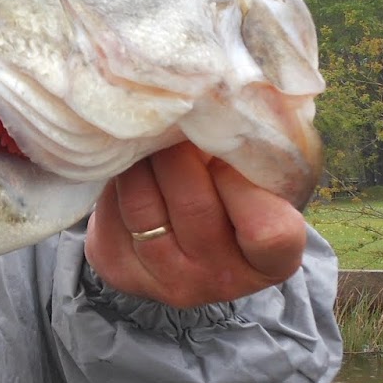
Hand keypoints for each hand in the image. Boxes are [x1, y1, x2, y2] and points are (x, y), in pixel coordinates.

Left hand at [84, 142, 306, 306]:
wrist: (186, 241)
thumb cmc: (233, 195)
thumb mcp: (257, 181)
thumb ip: (245, 155)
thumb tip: (206, 100)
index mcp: (272, 262)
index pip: (267, 231)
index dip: (242, 183)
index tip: (225, 154)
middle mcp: (222, 281)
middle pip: (193, 207)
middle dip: (177, 153)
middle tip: (172, 122)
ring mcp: (168, 282)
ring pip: (142, 205)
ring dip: (139, 161)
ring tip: (146, 140)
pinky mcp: (120, 271)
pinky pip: (110, 214)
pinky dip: (116, 182)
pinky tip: (128, 169)